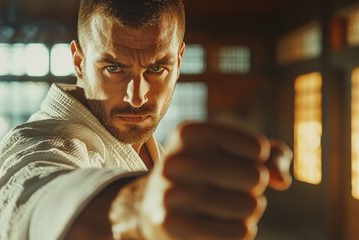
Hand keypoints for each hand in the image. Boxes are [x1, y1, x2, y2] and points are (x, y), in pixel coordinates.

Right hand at [110, 121, 291, 239]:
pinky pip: (240, 233)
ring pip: (249, 207)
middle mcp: (176, 160)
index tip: (233, 164)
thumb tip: (281, 180)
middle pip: (256, 177)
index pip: (258, 149)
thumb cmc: (205, 176)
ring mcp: (172, 194)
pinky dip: (240, 231)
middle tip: (228, 189)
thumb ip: (271, 156)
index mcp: (189, 133)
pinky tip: (218, 225)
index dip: (258, 162)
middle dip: (252, 188)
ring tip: (222, 207)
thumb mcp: (232, 154)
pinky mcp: (174, 226)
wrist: (157, 208)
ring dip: (247, 212)